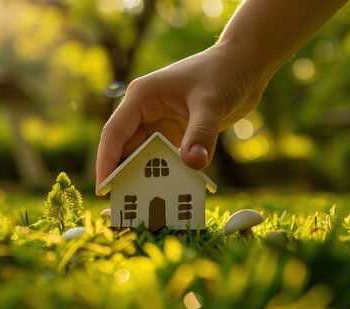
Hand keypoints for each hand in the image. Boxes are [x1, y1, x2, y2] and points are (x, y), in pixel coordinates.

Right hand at [95, 42, 269, 192]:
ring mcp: (160, 123)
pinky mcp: (176, 133)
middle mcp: (145, 111)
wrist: (246, 64)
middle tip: (125, 204)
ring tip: (147, 203)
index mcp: (141, 97)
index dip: (106, 161)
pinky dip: (166, 174)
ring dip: (146, 176)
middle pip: (126, 148)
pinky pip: (165, 158)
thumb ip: (201, 133)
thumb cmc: (223, 73)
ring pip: (145, 156)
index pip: (115, 132)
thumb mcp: (211, 102)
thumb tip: (193, 165)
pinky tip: (171, 191)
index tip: (103, 188)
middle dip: (125, 174)